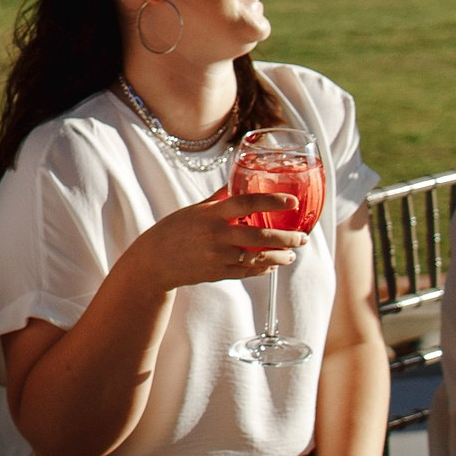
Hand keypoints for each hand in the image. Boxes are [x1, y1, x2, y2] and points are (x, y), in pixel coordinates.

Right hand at [115, 187, 308, 294]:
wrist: (153, 261)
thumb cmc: (174, 230)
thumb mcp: (195, 210)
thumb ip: (220, 198)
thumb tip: (241, 181)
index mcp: (211, 214)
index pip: (247, 203)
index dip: (272, 201)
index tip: (293, 203)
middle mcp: (215, 235)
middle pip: (259, 236)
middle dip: (286, 238)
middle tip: (302, 238)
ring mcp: (216, 257)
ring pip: (257, 258)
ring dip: (279, 257)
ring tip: (291, 254)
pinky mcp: (216, 274)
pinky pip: (246, 272)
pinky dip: (262, 269)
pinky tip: (272, 265)